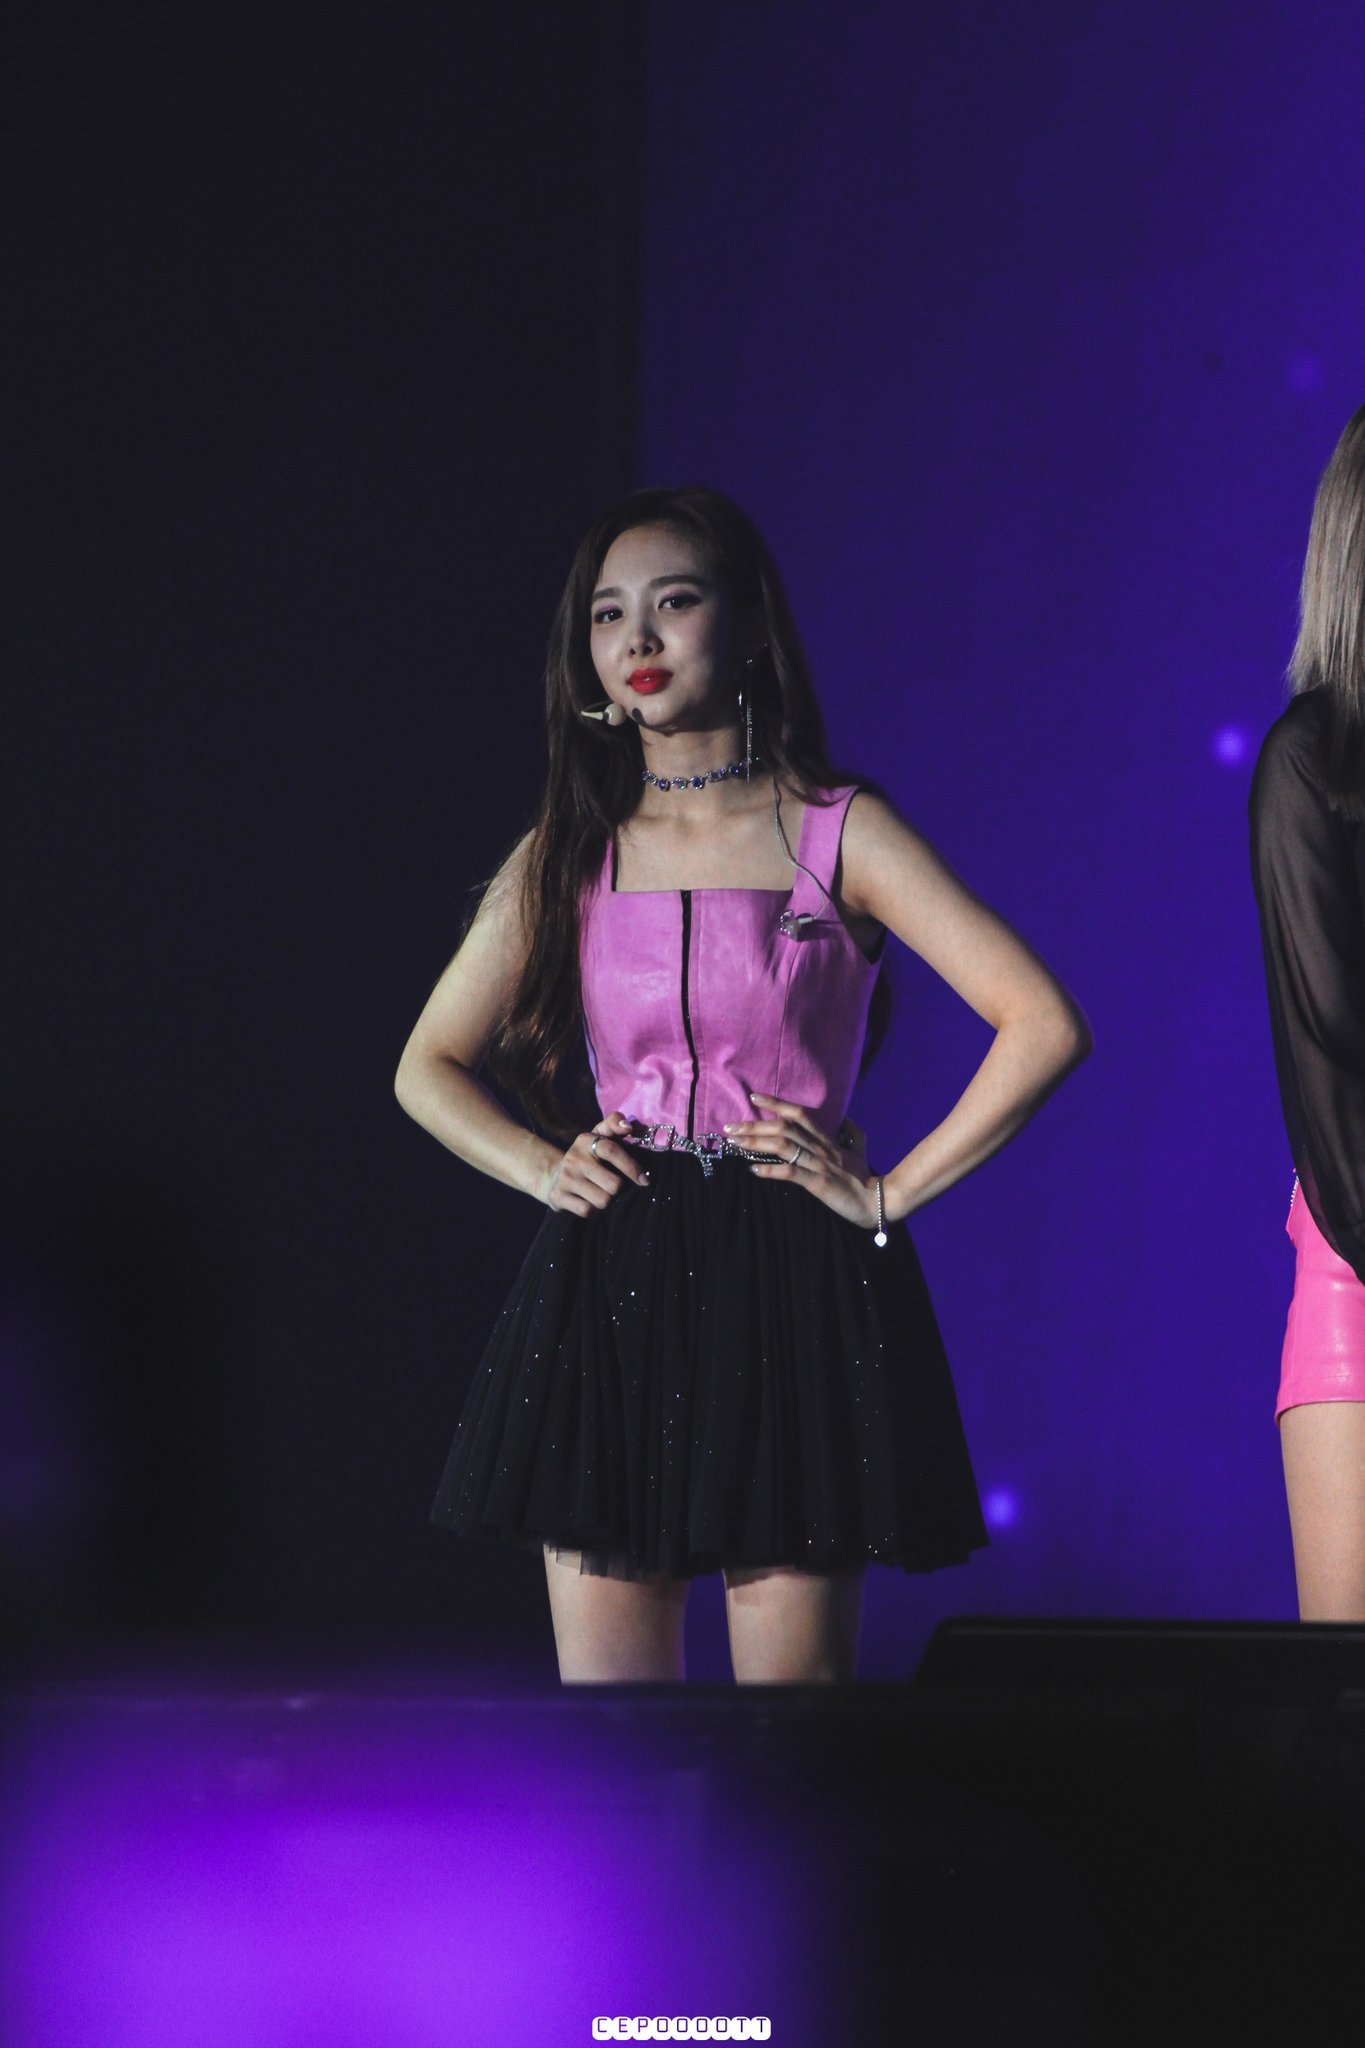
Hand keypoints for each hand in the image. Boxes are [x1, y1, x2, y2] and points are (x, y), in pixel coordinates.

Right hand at [542, 1111, 651, 1216]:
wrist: (552, 1176)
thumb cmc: (587, 1157)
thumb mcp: (598, 1137)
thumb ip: (614, 1125)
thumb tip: (628, 1126)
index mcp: (586, 1140)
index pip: (612, 1150)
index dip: (631, 1166)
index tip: (644, 1180)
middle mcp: (574, 1157)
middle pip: (614, 1184)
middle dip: (618, 1189)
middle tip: (612, 1186)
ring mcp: (566, 1177)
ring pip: (603, 1200)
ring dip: (606, 1201)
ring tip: (599, 1193)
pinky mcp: (558, 1196)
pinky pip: (587, 1210)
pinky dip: (592, 1211)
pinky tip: (588, 1202)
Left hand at [723, 1093, 880, 1228]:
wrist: (878, 1201)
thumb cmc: (865, 1177)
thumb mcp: (861, 1149)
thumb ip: (853, 1133)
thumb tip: (846, 1120)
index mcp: (827, 1139)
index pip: (799, 1113)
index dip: (776, 1102)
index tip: (753, 1097)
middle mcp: (820, 1147)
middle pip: (783, 1127)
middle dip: (754, 1125)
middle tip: (730, 1127)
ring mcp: (819, 1164)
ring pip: (783, 1146)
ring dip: (755, 1143)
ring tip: (734, 1143)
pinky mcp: (818, 1182)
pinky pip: (791, 1173)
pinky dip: (770, 1170)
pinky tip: (753, 1169)